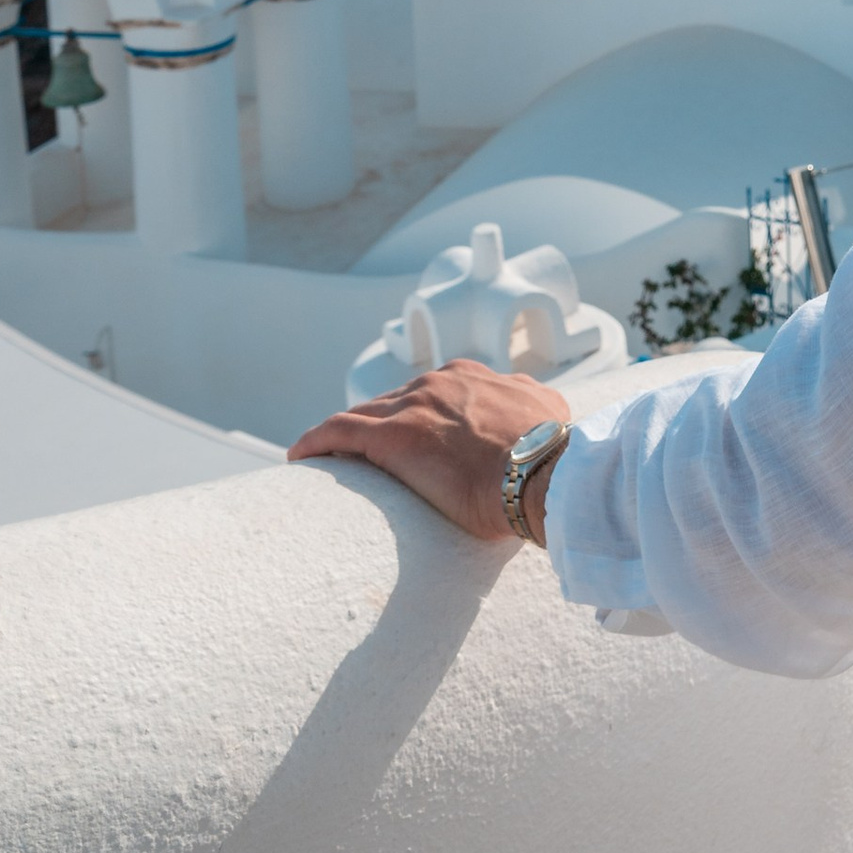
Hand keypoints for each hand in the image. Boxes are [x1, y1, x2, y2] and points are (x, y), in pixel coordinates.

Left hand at [289, 361, 566, 545]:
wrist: (545, 474)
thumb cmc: (552, 459)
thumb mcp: (547, 416)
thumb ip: (531, 406)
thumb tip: (535, 413)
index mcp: (475, 378)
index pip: (430, 392)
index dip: (414, 413)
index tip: (407, 436)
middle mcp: (441, 382)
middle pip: (394, 401)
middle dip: (377, 423)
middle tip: (361, 453)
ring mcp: (415, 405)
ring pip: (364, 413)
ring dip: (343, 434)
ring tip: (326, 456)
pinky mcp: (393, 436)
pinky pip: (339, 431)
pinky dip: (317, 441)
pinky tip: (300, 457)